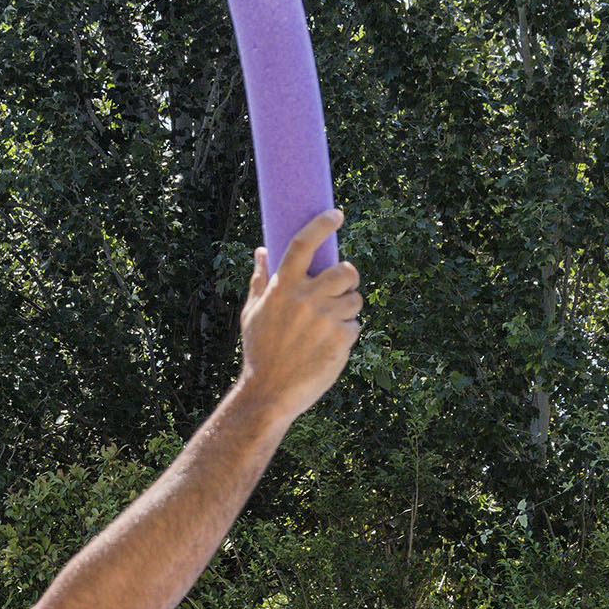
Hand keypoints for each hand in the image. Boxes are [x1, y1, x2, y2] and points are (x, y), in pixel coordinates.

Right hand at [233, 209, 361, 418]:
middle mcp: (305, 299)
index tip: (336, 215)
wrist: (270, 394)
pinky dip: (346, 334)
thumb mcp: (252, 313)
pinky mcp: (340, 339)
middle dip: (350, 277)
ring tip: (330, 325)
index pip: (303, 243)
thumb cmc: (259, 352)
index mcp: (282, 288)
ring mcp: (325, 319)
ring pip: (354, 300)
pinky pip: (355, 326)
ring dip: (348, 308)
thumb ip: (260, 280)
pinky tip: (328, 347)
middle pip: (345, 270)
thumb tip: (261, 250)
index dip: (322, 225)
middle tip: (343, 286)